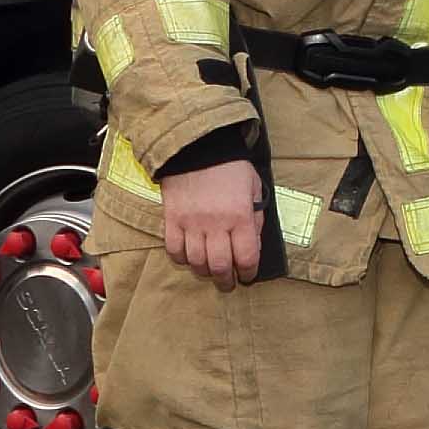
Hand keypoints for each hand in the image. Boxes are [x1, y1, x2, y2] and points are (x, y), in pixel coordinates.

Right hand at [160, 159, 262, 288]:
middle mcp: (216, 223)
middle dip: (226, 281)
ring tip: (209, 271)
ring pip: (196, 262)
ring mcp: (192, 222)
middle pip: (220, 266)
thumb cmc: (230, 166)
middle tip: (228, 283)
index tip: (248, 275)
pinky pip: (174, 249)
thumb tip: (253, 245)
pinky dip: (182, 258)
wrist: (197, 146)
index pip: (247, 257)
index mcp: (240, 216)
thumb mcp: (254, 188)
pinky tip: (189, 256)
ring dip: (204, 272)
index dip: (249, 272)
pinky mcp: (172, 218)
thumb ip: (255, 218)